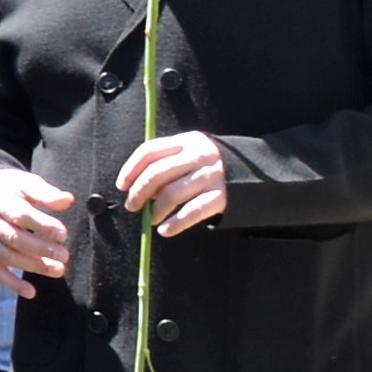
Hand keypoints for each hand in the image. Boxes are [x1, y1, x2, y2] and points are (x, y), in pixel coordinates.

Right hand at [0, 169, 75, 294]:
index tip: (63, 234)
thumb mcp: (24, 182)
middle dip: (41, 249)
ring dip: (33, 266)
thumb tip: (67, 200)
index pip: (20, 215)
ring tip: (58, 270)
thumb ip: (45, 192)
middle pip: (14, 238)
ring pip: (7, 256)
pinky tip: (31, 292)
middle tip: (64, 255)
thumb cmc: (8, 188)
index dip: (42, 225)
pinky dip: (12, 283)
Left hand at [115, 131, 231, 235]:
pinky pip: (192, 212)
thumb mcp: (188, 154)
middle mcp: (199, 155)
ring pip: (172, 194)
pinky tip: (165, 230)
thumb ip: (164, 163)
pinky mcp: (221, 195)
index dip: (131, 169)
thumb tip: (133, 188)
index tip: (122, 186)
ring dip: (156, 210)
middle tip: (132, 206)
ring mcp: (212, 175)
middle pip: (158, 173)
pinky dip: (175, 224)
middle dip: (139, 192)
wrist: (250, 174)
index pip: (150, 151)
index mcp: (187, 141)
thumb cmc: (204, 167)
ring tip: (151, 218)